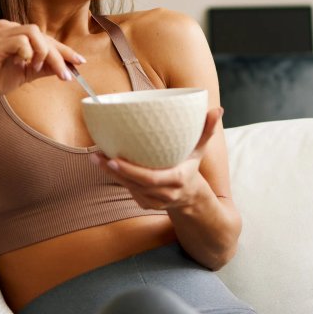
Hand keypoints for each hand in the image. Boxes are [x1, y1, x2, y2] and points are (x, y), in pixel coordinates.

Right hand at [0, 19, 85, 102]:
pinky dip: (27, 53)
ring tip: (37, 69)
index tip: (79, 62)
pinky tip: (21, 65)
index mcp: (15, 32)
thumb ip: (44, 67)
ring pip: (34, 33)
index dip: (64, 49)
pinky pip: (20, 41)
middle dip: (58, 56)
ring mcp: (0, 32)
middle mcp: (8, 27)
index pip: (45, 38)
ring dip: (43, 53)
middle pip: (43, 34)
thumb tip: (67, 67)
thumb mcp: (26, 74)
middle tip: (66, 75)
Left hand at [91, 107, 224, 210]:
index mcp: (177, 179)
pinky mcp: (145, 204)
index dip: (131, 171)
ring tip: (95, 157)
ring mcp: (154, 202)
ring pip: (128, 188)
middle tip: (97, 155)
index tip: (114, 159)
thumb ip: (206, 130)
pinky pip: (129, 191)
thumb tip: (217, 110)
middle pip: (134, 184)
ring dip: (110, 174)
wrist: (191, 197)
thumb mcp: (200, 150)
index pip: (151, 178)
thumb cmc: (192, 166)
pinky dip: (117, 178)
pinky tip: (104, 165)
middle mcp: (165, 194)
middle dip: (113, 171)